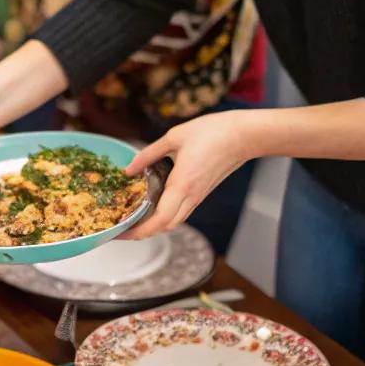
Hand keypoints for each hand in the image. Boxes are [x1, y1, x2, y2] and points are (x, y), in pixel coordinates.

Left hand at [124, 111, 252, 238]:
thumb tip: (129, 169)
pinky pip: (182, 211)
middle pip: (166, 226)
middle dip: (142, 233)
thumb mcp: (174, 137)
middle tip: (122, 228)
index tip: (121, 232)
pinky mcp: (202, 192)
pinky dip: (165, 215)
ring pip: (175, 221)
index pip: (159, 220)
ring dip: (154, 225)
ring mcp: (198, 196)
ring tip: (134, 219)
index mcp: (182, 185)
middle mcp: (191, 196)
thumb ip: (149, 154)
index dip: (138, 231)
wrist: (243, 135)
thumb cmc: (212, 132)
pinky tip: (153, 205)